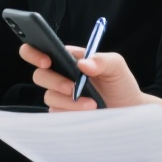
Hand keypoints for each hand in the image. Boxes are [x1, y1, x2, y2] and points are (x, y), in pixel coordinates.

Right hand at [22, 46, 144, 111]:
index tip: (46, 61)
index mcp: (68, 58)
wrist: (128, 110)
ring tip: (91, 103)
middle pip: (39, 75)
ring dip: (68, 101)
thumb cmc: (120, 84)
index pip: (41, 49)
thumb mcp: (116, 66)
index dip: (34, 53)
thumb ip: (102, 60)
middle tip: (73, 87)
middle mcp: (60, 75)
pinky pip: (56, 112)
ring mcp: (60, 95)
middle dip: (54, 81)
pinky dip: (70, 112)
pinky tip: (86, 112)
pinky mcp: (62, 112)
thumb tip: (83, 64)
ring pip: (49, 96)